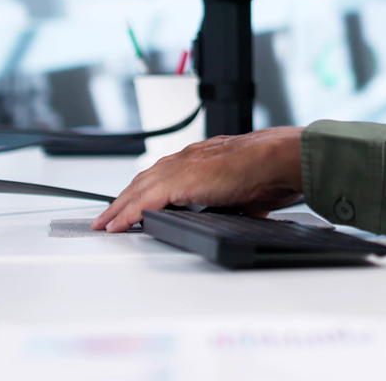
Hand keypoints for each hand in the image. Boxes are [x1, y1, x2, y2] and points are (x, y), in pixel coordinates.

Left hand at [92, 127, 304, 232]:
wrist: (280, 159)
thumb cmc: (272, 169)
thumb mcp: (249, 189)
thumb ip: (238, 198)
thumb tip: (247, 210)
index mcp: (203, 158)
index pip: (163, 174)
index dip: (144, 190)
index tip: (133, 204)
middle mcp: (188, 158)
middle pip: (143, 180)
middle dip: (123, 200)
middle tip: (106, 217)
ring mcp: (183, 167)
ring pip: (138, 189)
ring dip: (119, 208)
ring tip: (105, 224)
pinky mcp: (181, 182)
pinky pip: (145, 201)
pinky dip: (129, 215)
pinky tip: (118, 226)